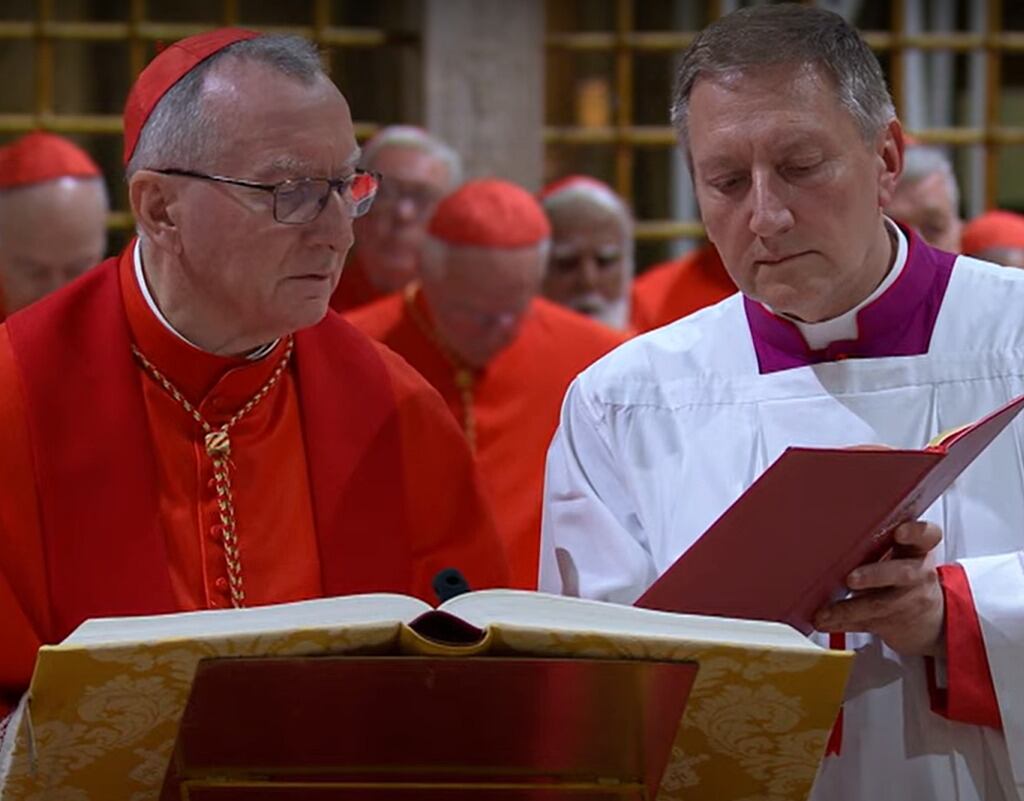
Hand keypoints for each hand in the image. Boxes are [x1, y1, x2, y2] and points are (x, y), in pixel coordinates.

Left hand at [813, 521, 945, 656]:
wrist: (930, 620)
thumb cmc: (904, 575)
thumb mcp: (901, 553)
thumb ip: (877, 541)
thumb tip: (827, 530)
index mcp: (917, 549)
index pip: (927, 536)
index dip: (916, 532)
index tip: (901, 532)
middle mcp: (917, 574)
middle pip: (903, 573)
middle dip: (875, 575)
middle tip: (852, 578)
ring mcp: (908, 601)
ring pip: (879, 605)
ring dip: (848, 609)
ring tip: (825, 612)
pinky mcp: (893, 623)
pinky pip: (864, 624)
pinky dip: (840, 624)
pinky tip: (823, 622)